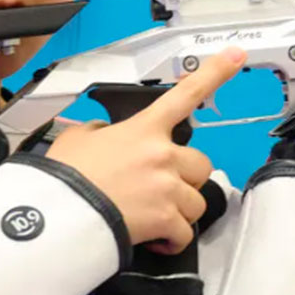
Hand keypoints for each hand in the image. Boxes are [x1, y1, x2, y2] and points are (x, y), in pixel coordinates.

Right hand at [46, 46, 246, 254]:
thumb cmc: (66, 177)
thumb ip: (97, 132)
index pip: (185, 94)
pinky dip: (171, 240)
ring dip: (178, 211)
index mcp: (144, 129)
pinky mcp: (166, 219)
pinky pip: (184, 233)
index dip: (215, 72)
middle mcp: (162, 154)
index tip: (236, 55)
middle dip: (185, 179)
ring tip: (151, 216)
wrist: (59, 213)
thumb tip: (102, 135)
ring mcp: (167, 187)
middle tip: (161, 189)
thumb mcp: (76, 139)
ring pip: (196, 202)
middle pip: (200, 164)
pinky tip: (153, 239)